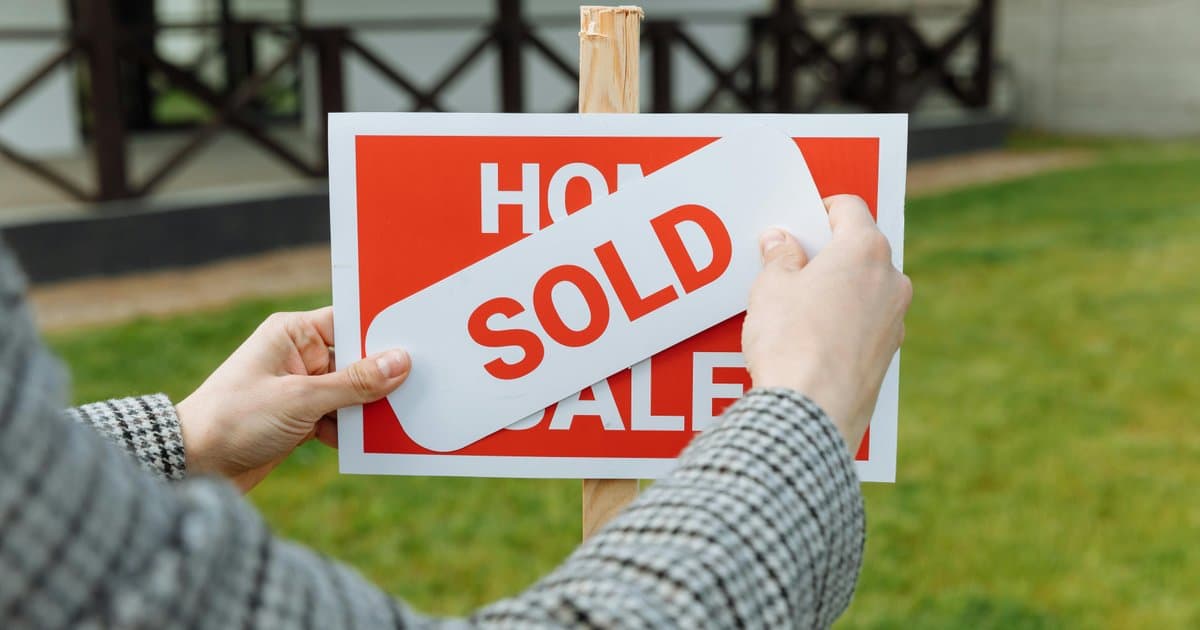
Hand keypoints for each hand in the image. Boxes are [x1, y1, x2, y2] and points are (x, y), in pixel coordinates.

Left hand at [176, 307, 409, 491]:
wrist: (192, 466)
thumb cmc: (234, 419)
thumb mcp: (301, 399)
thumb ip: (354, 383)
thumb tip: (400, 362)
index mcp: (293, 334)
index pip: (350, 322)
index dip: (383, 333)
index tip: (419, 343)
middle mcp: (298, 356)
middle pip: (356, 360)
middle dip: (382, 377)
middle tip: (421, 386)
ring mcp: (300, 388)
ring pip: (352, 392)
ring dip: (369, 408)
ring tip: (399, 419)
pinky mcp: (300, 418)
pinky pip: (340, 417)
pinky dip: (353, 430)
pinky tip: (371, 442)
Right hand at [742, 195, 911, 450]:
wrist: (811, 410)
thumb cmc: (791, 341)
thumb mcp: (771, 288)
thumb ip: (779, 257)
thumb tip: (781, 242)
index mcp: (865, 249)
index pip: (849, 208)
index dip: (819, 210)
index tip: (798, 224)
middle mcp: (891, 280)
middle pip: (860, 249)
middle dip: (827, 253)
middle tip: (789, 265)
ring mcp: (894, 320)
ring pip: (865, 289)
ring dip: (836, 289)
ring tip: (795, 308)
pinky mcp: (887, 355)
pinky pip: (865, 324)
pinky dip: (843, 322)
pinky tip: (810, 340)